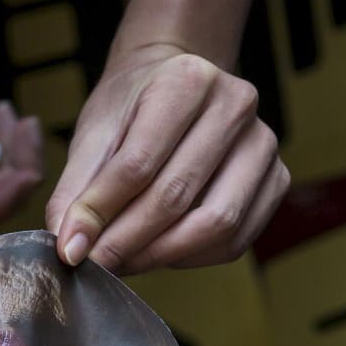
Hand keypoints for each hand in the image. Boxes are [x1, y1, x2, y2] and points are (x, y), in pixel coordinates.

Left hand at [45, 43, 286, 274]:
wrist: (178, 86)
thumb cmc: (134, 107)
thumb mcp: (95, 132)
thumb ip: (77, 188)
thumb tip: (68, 244)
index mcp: (186, 80)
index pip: (138, 163)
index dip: (100, 213)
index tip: (72, 249)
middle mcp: (235, 106)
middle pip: (176, 195)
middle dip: (128, 241)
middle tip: (97, 264)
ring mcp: (263, 143)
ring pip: (215, 223)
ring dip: (162, 254)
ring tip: (126, 261)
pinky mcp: (277, 179)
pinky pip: (236, 238)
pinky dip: (193, 256)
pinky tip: (162, 250)